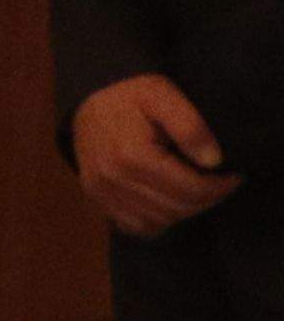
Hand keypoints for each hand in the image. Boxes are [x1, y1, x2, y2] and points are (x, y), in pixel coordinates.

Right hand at [75, 72, 244, 236]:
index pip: (189, 190)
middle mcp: (113, 180)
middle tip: (219, 183)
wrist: (87, 97)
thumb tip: (213, 161)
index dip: (219, 187)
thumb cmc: (129, 95)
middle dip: (206, 199)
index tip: (233, 175)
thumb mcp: (163, 95)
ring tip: (194, 190)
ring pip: (158, 222)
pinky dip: (156, 221)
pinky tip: (167, 201)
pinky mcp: (96, 198)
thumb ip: (190, 126)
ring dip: (183, 211)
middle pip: (176, 209)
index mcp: (132, 156)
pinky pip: (135, 226)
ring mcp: (101, 192)